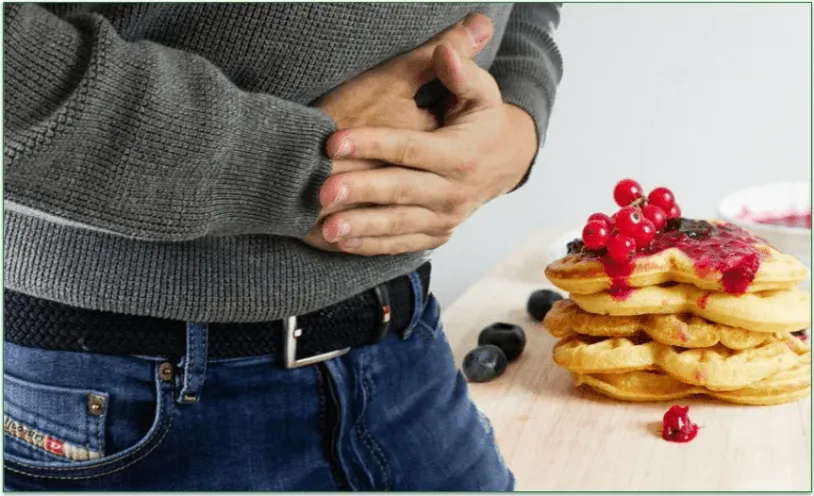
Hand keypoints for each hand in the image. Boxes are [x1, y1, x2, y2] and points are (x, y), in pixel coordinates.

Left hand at [303, 13, 494, 250]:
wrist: (507, 163)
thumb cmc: (484, 122)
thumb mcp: (482, 94)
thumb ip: (462, 73)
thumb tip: (445, 50)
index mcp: (460, 156)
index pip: (410, 149)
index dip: (372, 144)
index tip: (334, 142)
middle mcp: (454, 192)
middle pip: (400, 190)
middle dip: (360, 191)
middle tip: (322, 192)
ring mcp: (446, 217)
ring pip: (398, 224)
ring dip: (361, 227)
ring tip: (327, 228)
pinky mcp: (437, 234)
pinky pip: (402, 243)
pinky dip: (373, 246)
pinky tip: (343, 242)